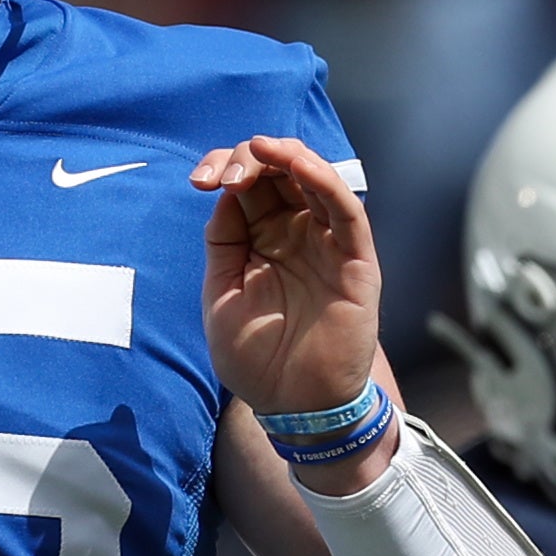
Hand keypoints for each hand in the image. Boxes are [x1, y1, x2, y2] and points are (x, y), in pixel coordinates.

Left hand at [196, 134, 381, 425]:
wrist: (292, 406)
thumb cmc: (255, 358)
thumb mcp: (220, 294)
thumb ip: (223, 243)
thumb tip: (225, 192)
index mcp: (260, 239)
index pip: (248, 184)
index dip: (225, 167)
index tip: (200, 179)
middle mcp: (295, 233)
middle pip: (279, 172)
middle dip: (250, 158)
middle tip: (225, 172)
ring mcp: (327, 244)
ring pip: (315, 179)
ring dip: (287, 156)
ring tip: (260, 149)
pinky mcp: (356, 260)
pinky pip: (346, 210)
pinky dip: (325, 181)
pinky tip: (299, 165)